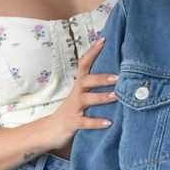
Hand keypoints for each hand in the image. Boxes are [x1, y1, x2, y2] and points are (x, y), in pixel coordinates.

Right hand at [37, 38, 116, 152]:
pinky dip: (97, 122)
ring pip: (86, 99)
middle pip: (86, 80)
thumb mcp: (81, 97)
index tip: (103, 39)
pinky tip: (108, 123)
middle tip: (117, 77)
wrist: (50, 130)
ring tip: (116, 96)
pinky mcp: (73, 123)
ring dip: (101, 97)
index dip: (92, 52)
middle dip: (101, 77)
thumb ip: (94, 88)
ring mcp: (74, 108)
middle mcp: (76, 94)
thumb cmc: (72, 111)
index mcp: (79, 86)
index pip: (84, 64)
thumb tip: (118, 76)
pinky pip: (85, 122)